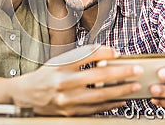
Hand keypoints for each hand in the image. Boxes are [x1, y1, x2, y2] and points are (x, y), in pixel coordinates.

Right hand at [10, 45, 143, 115]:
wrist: (28, 95)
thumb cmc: (47, 75)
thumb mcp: (60, 60)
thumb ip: (81, 57)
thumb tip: (106, 54)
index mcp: (61, 66)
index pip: (85, 56)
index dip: (103, 53)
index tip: (117, 52)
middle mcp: (64, 83)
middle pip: (97, 77)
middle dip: (120, 73)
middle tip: (136, 70)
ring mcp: (67, 100)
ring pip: (99, 96)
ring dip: (120, 91)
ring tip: (134, 86)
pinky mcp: (70, 113)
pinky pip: (95, 109)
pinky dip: (110, 105)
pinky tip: (121, 101)